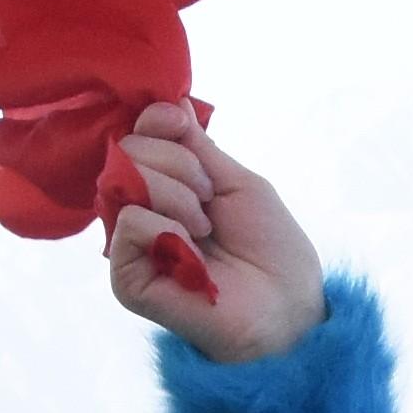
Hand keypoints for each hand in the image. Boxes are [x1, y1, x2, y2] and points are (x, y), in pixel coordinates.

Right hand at [104, 102, 326, 364]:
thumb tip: (170, 103)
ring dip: (176, 195)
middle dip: (178, 164)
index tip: (184, 126)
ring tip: (205, 230)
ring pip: (125, 181)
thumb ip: (198, 148)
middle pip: (129, 150)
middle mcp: (142, 209)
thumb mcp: (237, 182)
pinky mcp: (127, 277)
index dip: (157, 119)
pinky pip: (128, 222)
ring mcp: (131, 243)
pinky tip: (189, 251)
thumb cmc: (271, 250)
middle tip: (210, 200)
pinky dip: (164, 227)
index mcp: (168, 185)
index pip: (139, 133)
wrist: (286, 309)